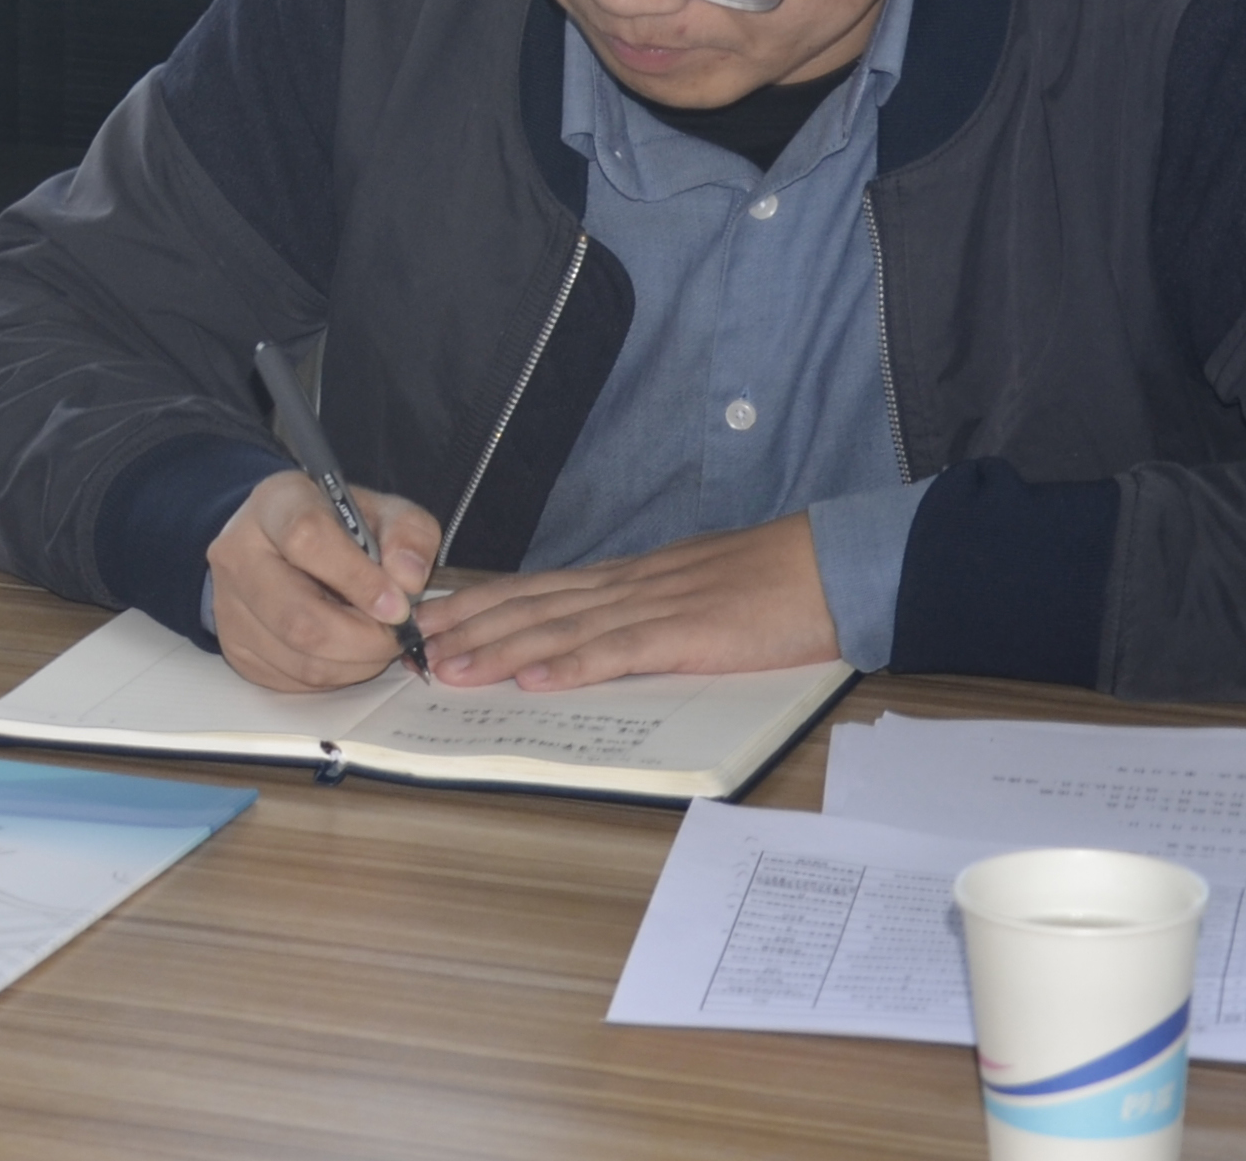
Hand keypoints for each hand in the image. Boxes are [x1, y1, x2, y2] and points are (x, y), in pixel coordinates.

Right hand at [206, 471, 443, 691]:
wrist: (283, 545)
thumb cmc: (337, 528)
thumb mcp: (384, 512)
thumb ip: (408, 534)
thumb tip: (407, 579)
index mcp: (273, 505)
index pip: (307, 539)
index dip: (358, 578)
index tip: (398, 605)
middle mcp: (237, 555)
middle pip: (300, 619)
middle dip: (365, 639)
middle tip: (398, 635)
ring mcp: (228, 606)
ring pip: (301, 659)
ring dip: (356, 662)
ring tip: (375, 640)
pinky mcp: (235, 648)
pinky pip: (295, 680)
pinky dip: (336, 675)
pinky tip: (347, 650)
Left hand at [418, 512, 837, 691]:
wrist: (831, 566)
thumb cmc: (769, 583)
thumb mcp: (691, 591)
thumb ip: (644, 609)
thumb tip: (599, 634)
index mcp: (628, 579)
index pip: (538, 589)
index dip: (481, 604)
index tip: (431, 618)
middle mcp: (627, 587)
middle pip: (533, 606)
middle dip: (469, 627)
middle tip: (413, 646)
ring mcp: (655, 608)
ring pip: (560, 629)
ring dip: (501, 650)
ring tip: (451, 669)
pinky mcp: (688, 634)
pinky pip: (620, 652)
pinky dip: (573, 666)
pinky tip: (535, 680)